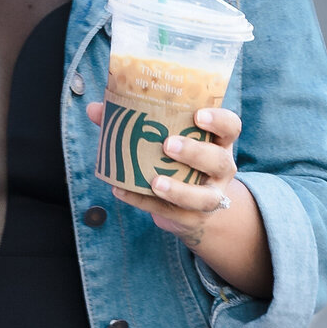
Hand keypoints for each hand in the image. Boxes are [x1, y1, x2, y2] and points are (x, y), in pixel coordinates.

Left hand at [85, 104, 271, 297]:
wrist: (189, 207)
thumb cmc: (173, 161)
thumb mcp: (163, 138)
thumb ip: (131, 121)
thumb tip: (95, 109)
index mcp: (216, 142)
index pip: (231, 127)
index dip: (219, 120)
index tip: (198, 114)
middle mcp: (220, 169)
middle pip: (219, 161)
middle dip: (196, 153)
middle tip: (168, 144)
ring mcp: (210, 196)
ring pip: (205, 197)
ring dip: (180, 190)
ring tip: (155, 181)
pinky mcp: (192, 218)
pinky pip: (171, 213)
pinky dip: (144, 202)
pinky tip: (121, 191)